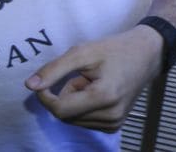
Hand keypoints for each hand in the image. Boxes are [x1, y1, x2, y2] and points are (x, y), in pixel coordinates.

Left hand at [24, 26, 161, 131]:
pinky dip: (81, 106)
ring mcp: (114, 124)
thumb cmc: (114, 50)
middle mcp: (111, 116)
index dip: (45, 97)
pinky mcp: (114, 125)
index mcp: (104, 97)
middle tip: (78, 76)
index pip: (60, 109)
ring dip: (72, 100)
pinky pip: (84, 120)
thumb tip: (29, 86)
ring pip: (73, 120)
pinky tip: (94, 90)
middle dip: (62, 96)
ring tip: (89, 81)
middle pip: (65, 116)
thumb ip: (54, 70)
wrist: (146, 55)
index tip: (44, 81)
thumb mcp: (81, 53)